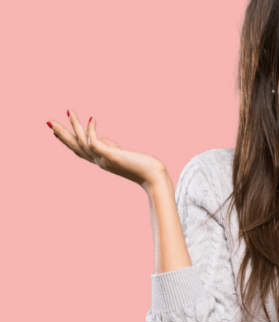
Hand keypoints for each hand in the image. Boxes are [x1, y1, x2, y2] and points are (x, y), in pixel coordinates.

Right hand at [48, 110, 166, 187]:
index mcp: (101, 162)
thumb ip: (111, 146)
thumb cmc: (142, 166)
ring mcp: (104, 159)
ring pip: (83, 141)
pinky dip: (91, 130)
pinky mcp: (111, 156)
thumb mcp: (122, 154)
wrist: (153, 177)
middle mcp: (99, 162)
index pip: (80, 151)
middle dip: (62, 134)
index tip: (57, 132)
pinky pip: (95, 141)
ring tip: (70, 111)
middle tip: (49, 122)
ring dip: (75, 126)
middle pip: (76, 147)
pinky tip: (91, 118)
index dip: (67, 141)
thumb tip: (102, 138)